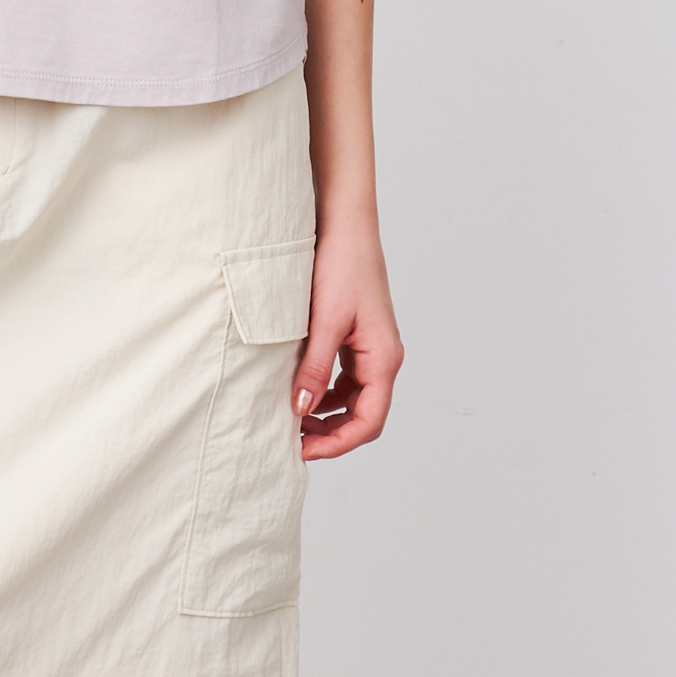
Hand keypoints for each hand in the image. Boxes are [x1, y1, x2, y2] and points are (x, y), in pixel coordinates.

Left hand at [292, 218, 403, 459]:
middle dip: (331, 434)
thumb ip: (313, 368)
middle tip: (293, 442)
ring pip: (354, 398)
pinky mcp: (358, 336)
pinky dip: (326, 391)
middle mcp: (383, 357)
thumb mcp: (323, 321)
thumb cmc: (340, 265)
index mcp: (383, 358)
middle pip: (364, 415)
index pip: (368, 422)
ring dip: (327, 414)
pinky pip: (346, 377)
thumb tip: (301, 412)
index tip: (304, 452)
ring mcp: (372, 348)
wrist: (345, 224)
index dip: (338, 444)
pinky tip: (300, 390)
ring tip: (292, 421)